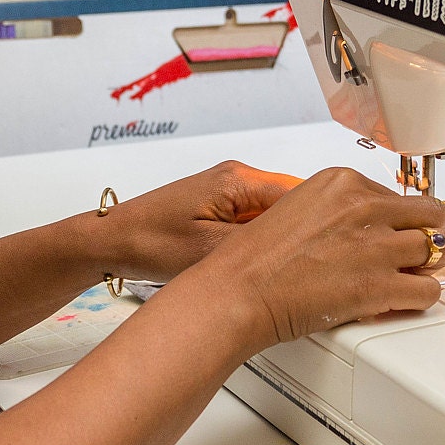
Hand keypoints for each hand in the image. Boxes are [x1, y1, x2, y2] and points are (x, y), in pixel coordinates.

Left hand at [102, 161, 302, 282]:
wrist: (113, 241)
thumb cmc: (151, 242)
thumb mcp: (211, 252)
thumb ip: (258, 245)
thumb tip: (298, 247)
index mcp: (238, 180)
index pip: (301, 194)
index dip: (320, 223)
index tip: (332, 249)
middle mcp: (237, 177)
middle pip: (292, 202)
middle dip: (304, 232)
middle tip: (310, 265)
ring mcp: (228, 189)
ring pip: (276, 212)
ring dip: (283, 237)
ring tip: (286, 267)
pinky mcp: (220, 203)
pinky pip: (256, 218)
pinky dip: (263, 238)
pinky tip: (260, 263)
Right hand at [194, 167, 444, 350]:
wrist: (240, 289)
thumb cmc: (257, 257)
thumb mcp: (298, 206)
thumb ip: (337, 208)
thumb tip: (364, 223)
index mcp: (343, 182)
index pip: (398, 195)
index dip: (398, 219)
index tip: (394, 233)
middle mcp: (365, 207)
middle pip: (429, 214)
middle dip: (426, 233)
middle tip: (417, 252)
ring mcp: (376, 246)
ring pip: (437, 250)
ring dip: (428, 266)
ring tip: (414, 277)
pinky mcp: (380, 285)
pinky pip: (429, 290)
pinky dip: (422, 297)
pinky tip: (406, 299)